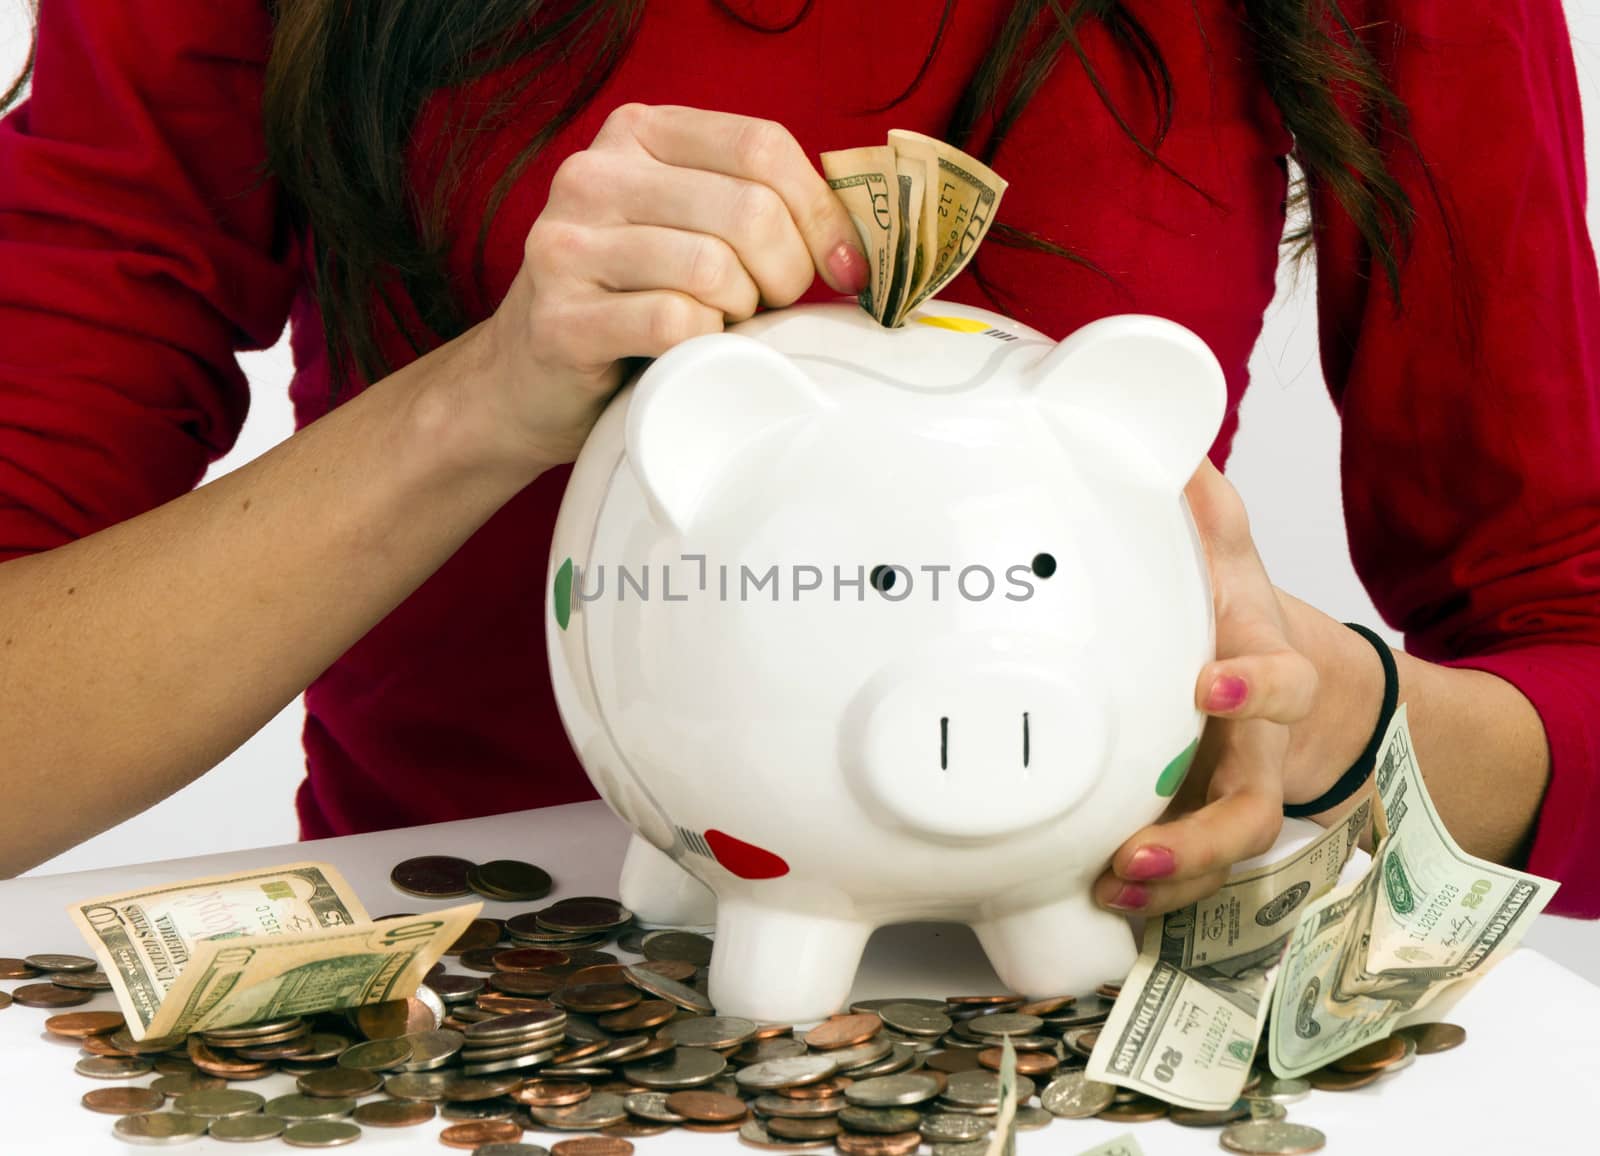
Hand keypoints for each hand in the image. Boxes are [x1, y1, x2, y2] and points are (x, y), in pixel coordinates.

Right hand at [472, 103, 867, 467]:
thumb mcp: (690, 231)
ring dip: (739, 312)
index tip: (843, 268)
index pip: (761, 146)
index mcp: (638, 134)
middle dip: (786, 273)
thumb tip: (860, 243)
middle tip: (768, 309)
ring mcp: (568, 245)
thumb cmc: (634, 304)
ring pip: (714, 267)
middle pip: (748, 208)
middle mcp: (594, 175)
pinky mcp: (561, 320)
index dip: (821, 212)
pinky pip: (674, 323)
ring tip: (719, 327)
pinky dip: (702, 346)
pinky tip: (687, 353)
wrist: (528, 381)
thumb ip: (758, 210)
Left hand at [1092, 456, 1319, 915]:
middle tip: (1140, 852)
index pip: (1280, 683)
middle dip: (1203, 838)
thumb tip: (1168, 440)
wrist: (1294, 687)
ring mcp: (1232, 798)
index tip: (1211, 684)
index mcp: (1264, 674)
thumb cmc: (1243, 620)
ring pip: (1221, 860)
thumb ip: (1202, 507)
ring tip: (1112, 891)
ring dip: (1171, 883)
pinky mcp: (1205, 831)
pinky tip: (1098, 901)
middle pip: (1253, 808)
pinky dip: (1153, 898)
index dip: (1255, 688)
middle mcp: (1256, 750)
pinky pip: (1192, 878)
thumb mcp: (1230, 557)